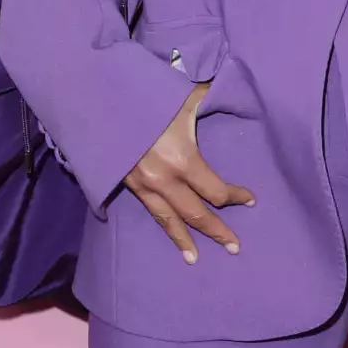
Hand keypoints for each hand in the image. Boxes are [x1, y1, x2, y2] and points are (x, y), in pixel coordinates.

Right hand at [124, 81, 253, 263]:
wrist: (97, 101)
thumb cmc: (146, 95)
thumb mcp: (184, 95)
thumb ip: (211, 96)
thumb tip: (234, 88)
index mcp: (182, 160)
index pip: (216, 191)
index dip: (236, 197)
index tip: (249, 200)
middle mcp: (164, 180)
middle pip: (197, 215)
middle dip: (218, 231)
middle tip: (234, 247)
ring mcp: (143, 186)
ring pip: (170, 221)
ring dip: (186, 241)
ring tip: (196, 259)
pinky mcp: (127, 185)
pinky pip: (151, 212)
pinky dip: (163, 226)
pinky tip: (170, 236)